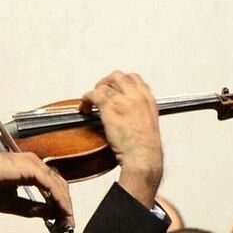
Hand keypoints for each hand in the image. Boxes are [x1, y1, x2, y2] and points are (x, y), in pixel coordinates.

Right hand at [0, 147, 73, 229]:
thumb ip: (31, 209)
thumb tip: (51, 214)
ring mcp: (34, 164)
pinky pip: (52, 187)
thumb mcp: (11, 204)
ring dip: (65, 204)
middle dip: (65, 205)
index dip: (59, 203)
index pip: (51, 186)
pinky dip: (59, 200)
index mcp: (29, 169)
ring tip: (67, 221)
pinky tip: (63, 212)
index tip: (61, 220)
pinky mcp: (31, 169)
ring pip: (59, 186)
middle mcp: (34, 164)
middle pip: (59, 185)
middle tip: (68, 223)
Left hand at [80, 71, 162, 207]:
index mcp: (147, 99)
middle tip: (100, 91)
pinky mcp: (110, 109)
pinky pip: (95, 95)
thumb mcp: (149, 124)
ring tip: (90, 101)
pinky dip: (86, 98)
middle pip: (118, 76)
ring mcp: (123, 102)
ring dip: (95, 90)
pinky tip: (84, 107)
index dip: (121, 81)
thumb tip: (130, 115)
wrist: (143, 156)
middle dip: (106, 82)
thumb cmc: (145, 148)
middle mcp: (136, 96)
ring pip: (105, 85)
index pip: (134, 79)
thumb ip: (140, 114)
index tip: (114, 88)